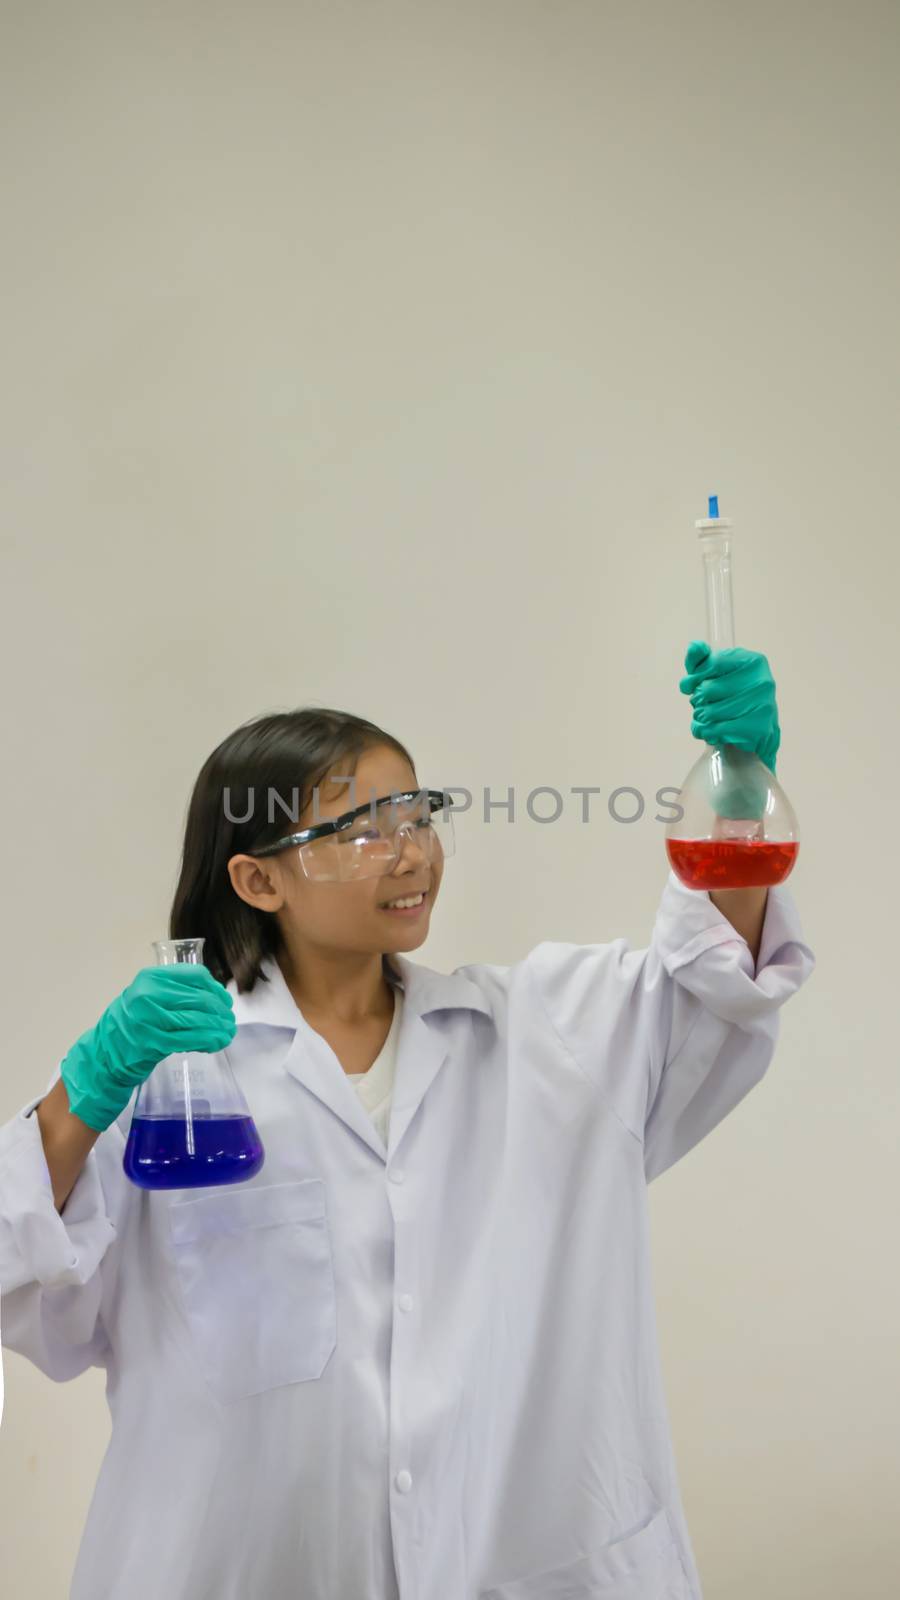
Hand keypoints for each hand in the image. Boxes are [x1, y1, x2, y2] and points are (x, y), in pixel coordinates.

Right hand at [60, 965, 237, 1132]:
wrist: (105, 1053)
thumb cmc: (130, 1023)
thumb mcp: (146, 995)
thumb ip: (173, 990)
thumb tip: (214, 996)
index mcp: (150, 978)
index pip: (195, 975)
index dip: (215, 988)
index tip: (224, 1000)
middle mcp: (149, 995)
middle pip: (201, 999)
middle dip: (221, 1011)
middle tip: (229, 1020)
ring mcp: (150, 1020)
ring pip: (199, 1020)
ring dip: (219, 1028)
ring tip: (227, 1033)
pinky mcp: (154, 1043)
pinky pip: (191, 1039)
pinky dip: (209, 1041)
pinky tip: (216, 1043)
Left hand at [679, 641, 780, 773]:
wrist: (753, 733)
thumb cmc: (731, 699)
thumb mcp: (713, 675)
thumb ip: (700, 660)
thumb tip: (694, 646)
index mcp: (753, 661)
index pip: (711, 663)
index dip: (694, 678)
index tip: (692, 686)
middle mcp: (762, 681)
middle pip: (707, 690)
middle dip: (697, 701)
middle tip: (702, 705)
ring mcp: (763, 705)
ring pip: (710, 713)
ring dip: (700, 719)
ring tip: (705, 719)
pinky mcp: (759, 728)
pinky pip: (718, 730)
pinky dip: (707, 733)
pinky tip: (711, 732)